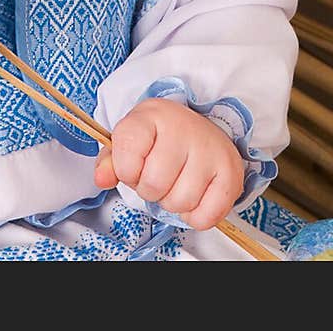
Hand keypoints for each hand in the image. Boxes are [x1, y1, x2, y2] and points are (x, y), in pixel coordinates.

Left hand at [93, 98, 245, 230]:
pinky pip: (206, 217)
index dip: (126, 171)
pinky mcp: (231, 172)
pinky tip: (194, 195)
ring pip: (180, 203)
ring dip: (172, 203)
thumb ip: (111, 161)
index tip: (134, 164)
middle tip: (157, 176)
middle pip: (154, 185)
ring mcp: (210, 149)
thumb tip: (101, 179)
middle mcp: (183, 127)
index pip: (126, 156)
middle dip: (149, 190)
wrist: (198, 128)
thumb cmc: (159, 138)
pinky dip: (195, 216)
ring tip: (175, 183)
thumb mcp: (130, 140)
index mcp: (151, 115)